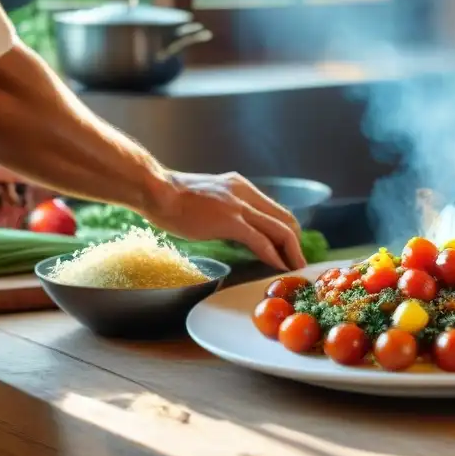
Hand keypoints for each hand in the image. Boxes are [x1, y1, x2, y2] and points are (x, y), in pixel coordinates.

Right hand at [146, 172, 305, 270]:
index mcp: (241, 186)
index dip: (287, 230)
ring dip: (291, 252)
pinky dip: (273, 256)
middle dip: (295, 243)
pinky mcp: (230, 221)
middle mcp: (245, 192)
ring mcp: (239, 206)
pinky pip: (261, 241)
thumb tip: (229, 225)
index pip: (275, 209)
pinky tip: (278, 267)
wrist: (157, 190)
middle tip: (297, 262)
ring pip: (279, 229)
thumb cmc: (173, 198)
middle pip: (285, 218)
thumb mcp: (208, 197)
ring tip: (295, 269)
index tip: (290, 248)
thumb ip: (224, 208)